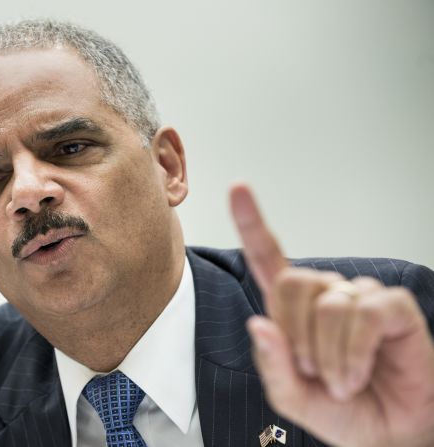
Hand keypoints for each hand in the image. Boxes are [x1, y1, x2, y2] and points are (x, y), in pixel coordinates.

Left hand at [229, 183, 433, 446]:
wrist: (386, 434)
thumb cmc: (340, 409)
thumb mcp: (291, 396)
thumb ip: (271, 364)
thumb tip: (258, 323)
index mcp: (293, 310)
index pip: (268, 257)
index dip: (252, 223)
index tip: (238, 188)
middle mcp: (325, 295)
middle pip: (292, 282)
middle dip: (295, 335)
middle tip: (310, 370)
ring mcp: (359, 297)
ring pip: (327, 303)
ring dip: (326, 354)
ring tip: (338, 380)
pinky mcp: (392, 307)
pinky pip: (363, 313)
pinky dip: (353, 353)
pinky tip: (356, 373)